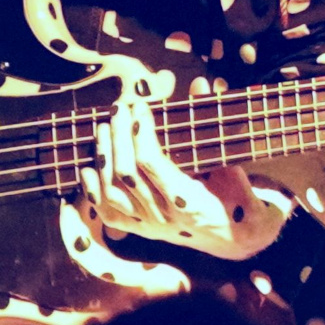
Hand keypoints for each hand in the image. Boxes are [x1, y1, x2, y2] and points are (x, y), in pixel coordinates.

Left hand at [78, 100, 288, 259]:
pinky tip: (88, 167)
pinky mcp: (140, 230)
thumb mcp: (234, 164)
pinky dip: (93, 190)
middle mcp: (164, 216)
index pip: (151, 162)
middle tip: (119, 109)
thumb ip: (217, 125)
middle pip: (127, 172)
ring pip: (112, 190)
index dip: (140, 132)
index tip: (140, 106)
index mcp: (189, 201)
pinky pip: (108, 212)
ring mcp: (148, 226)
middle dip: (119, 136)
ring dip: (104, 156)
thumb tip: (203, 84)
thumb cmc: (235, 198)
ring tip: (104, 127)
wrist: (235, 240)